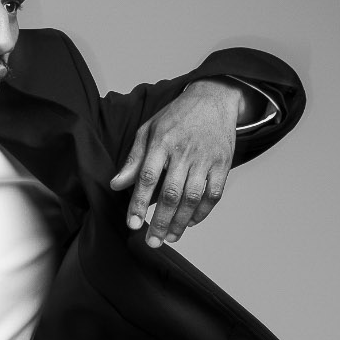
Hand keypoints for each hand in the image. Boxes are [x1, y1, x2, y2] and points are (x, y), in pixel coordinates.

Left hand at [109, 79, 243, 245]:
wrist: (214, 98)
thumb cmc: (177, 117)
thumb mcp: (149, 129)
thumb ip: (134, 159)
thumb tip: (116, 184)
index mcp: (162, 142)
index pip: (147, 177)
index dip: (139, 203)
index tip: (133, 224)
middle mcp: (184, 152)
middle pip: (171, 194)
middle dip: (160, 222)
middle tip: (152, 242)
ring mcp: (206, 159)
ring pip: (192, 198)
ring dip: (180, 222)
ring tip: (169, 238)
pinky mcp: (222, 164)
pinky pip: (214, 195)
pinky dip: (202, 213)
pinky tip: (190, 223)